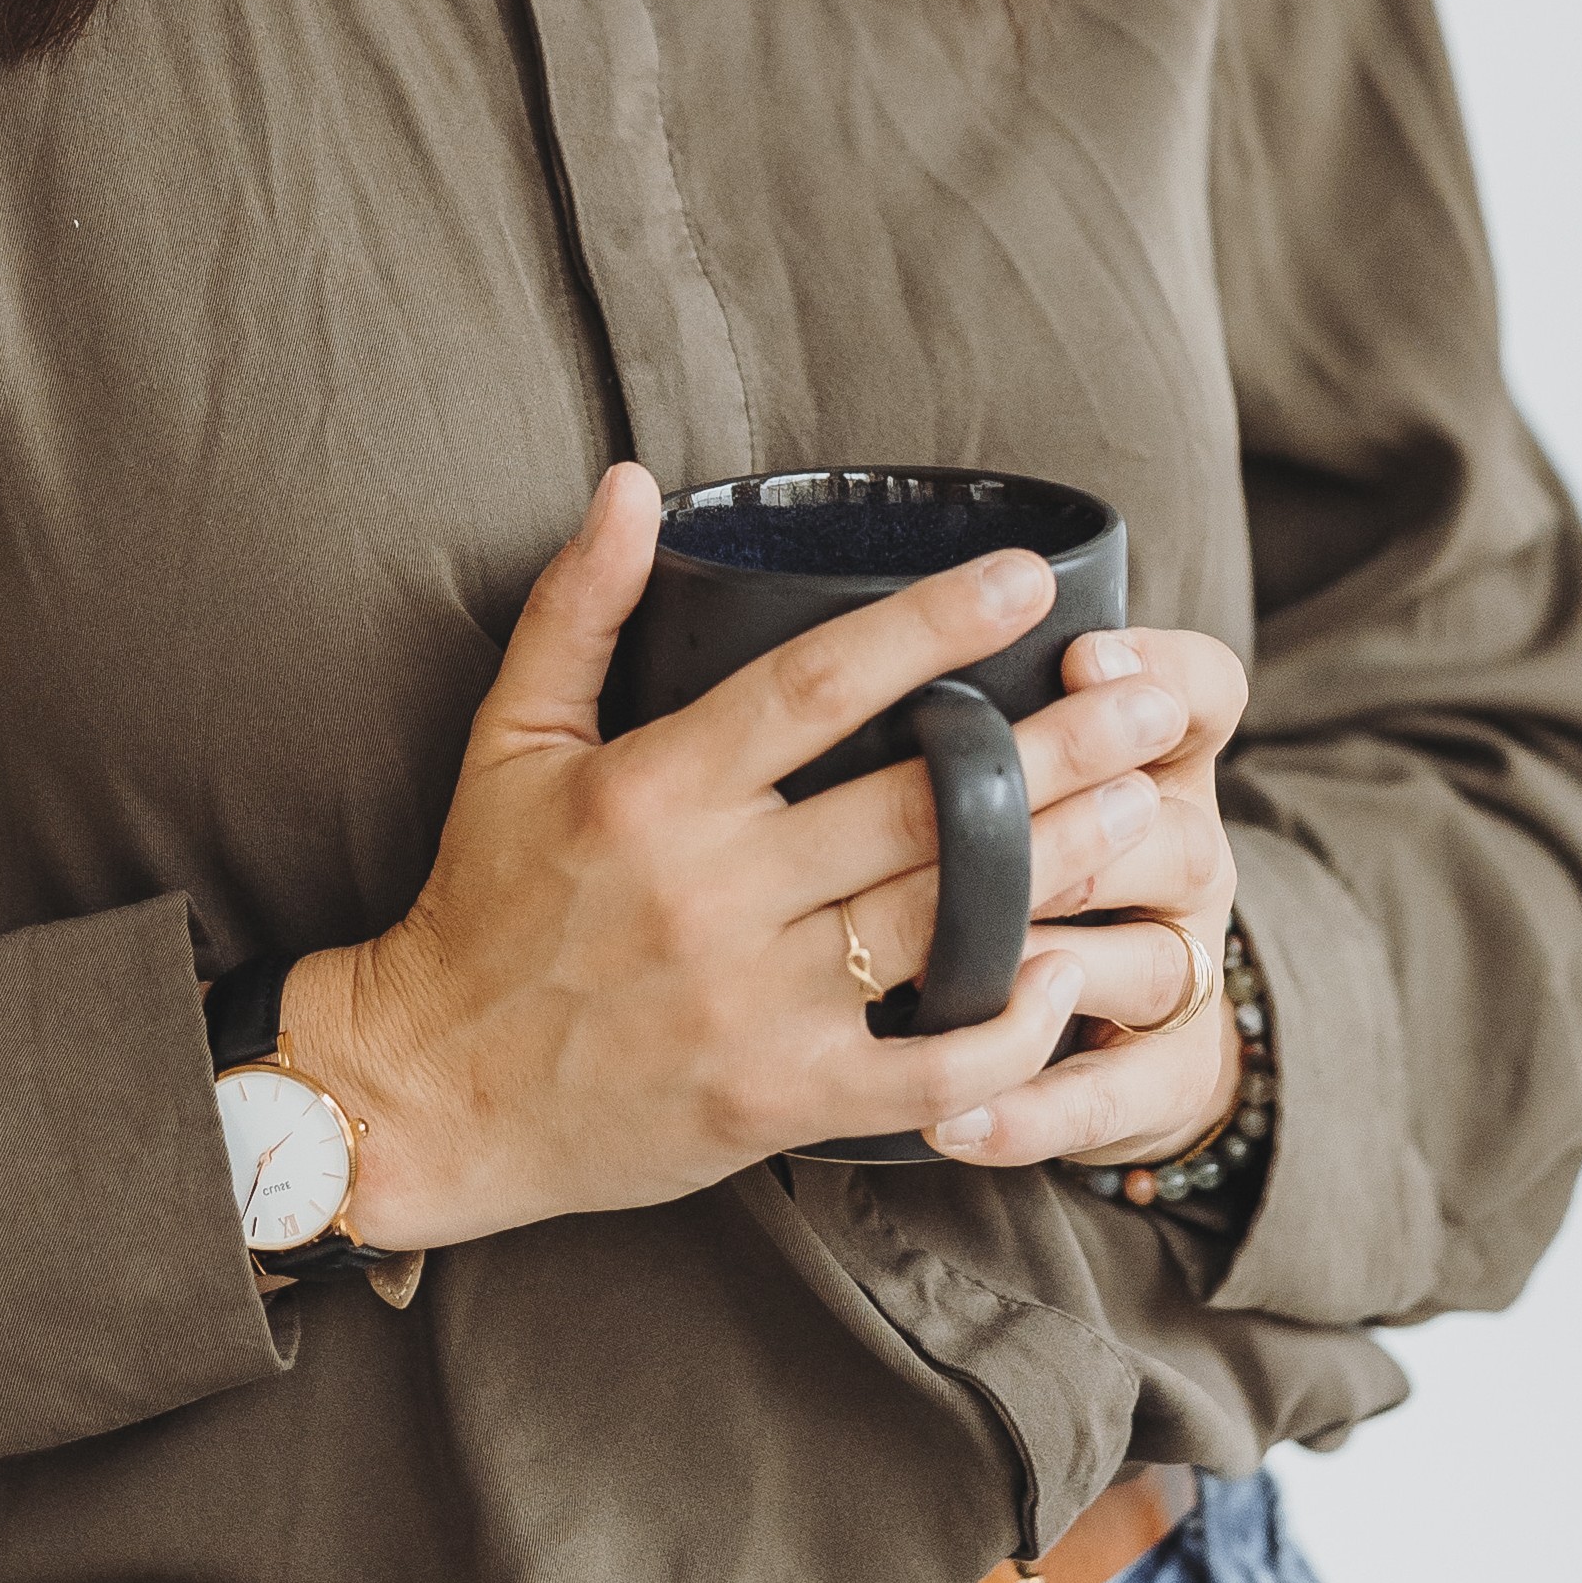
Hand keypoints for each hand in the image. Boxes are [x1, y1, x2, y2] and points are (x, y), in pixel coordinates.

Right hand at [288, 466, 1187, 1245]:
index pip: (818, 684)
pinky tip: (1069, 979)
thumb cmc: (479, 904)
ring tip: (1149, 809)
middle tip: (1156, 703)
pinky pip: (922, 1068)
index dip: (933, 626)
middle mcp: (710, 892)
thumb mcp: (510, 740)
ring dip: (1058, 866)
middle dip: (1052, 751)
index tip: (1028, 579)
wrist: (426, 1092)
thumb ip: (577, 607)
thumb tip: (629, 481)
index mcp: (653, 791)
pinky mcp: (775, 1101)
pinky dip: (1005, 1032)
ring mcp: (749, 1003)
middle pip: (915, 805)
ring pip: (938, 923)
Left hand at [925, 622, 1249, 1178]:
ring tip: (966, 971)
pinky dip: (1028, 1113)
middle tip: (1002, 822)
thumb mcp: (1026, 771)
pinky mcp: (1157, 1079)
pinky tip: (951, 1120)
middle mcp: (1188, 863)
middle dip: (1087, 824)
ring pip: (1145, 965)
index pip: (1202, 696)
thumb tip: (888, 662)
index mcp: (1159, 768)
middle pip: (1179, 834)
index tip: (1082, 656)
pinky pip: (1102, 1099)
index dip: (1159, 673)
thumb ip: (981, 715)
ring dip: (1054, 966)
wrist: (1122, 1027)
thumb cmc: (1027, 856)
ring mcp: (1179, 975)